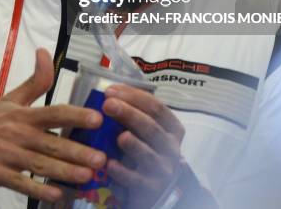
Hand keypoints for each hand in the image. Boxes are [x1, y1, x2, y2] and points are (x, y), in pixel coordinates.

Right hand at [0, 49, 105, 202]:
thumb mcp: (12, 99)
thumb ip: (35, 81)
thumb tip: (45, 51)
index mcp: (24, 114)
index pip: (54, 112)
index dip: (75, 116)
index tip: (97, 119)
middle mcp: (17, 133)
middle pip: (51, 142)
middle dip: (77, 151)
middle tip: (101, 159)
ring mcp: (6, 155)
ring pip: (40, 164)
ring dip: (64, 172)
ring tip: (87, 177)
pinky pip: (20, 183)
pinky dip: (38, 189)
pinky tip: (56, 194)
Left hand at [103, 84, 184, 208]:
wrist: (153, 187)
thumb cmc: (147, 149)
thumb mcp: (146, 130)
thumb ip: (134, 113)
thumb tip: (110, 93)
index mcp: (172, 128)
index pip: (156, 107)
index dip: (134, 97)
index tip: (111, 91)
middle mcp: (171, 148)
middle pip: (151, 127)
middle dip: (129, 113)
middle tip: (107, 105)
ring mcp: (163, 169)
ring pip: (148, 155)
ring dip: (133, 144)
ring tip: (119, 136)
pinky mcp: (150, 189)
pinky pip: (136, 180)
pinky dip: (123, 172)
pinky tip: (110, 164)